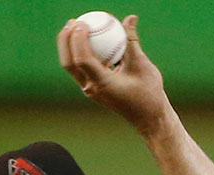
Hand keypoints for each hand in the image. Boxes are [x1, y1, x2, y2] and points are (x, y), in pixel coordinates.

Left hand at [56, 15, 171, 133]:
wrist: (147, 116)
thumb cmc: (148, 92)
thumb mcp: (142, 64)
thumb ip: (132, 41)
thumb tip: (130, 18)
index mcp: (102, 84)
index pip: (82, 60)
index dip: (78, 39)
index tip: (82, 23)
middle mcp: (91, 88)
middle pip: (69, 63)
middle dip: (66, 41)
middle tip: (72, 21)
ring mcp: (90, 89)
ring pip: (72, 67)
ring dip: (69, 46)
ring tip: (74, 25)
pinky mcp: (93, 88)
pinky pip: (82, 68)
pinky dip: (81, 52)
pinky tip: (87, 37)